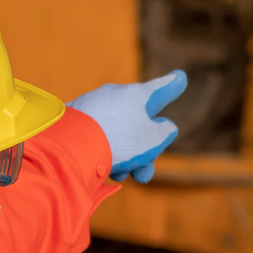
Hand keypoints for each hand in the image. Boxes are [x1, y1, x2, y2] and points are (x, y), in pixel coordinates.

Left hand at [69, 70, 186, 183]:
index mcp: (136, 95)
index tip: (181, 77)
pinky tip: (101, 170)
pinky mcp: (73, 121)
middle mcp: (114, 96)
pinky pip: (96, 137)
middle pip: (136, 124)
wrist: (72, 144)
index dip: (173, 85)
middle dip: (143, 153)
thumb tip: (165, 127)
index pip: (160, 89)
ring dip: (123, 159)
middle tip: (144, 175)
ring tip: (121, 176)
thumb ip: (163, 132)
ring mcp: (92, 107)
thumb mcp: (152, 139)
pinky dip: (102, 154)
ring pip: (116, 136)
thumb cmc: (119, 140)